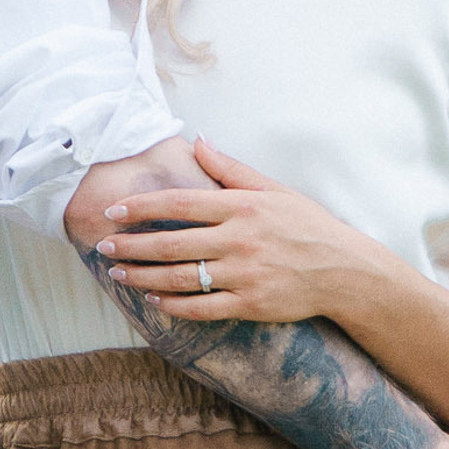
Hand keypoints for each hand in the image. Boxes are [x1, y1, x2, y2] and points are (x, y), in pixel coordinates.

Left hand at [92, 139, 382, 323]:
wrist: (345, 270)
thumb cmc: (307, 225)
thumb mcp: (273, 189)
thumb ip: (230, 169)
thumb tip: (197, 141)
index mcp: (241, 206)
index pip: (180, 203)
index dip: (142, 207)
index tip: (113, 211)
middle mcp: (240, 239)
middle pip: (172, 243)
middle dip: (132, 246)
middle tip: (104, 246)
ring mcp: (245, 274)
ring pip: (181, 278)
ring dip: (143, 277)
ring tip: (118, 274)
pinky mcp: (251, 304)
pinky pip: (203, 308)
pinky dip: (173, 305)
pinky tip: (153, 299)